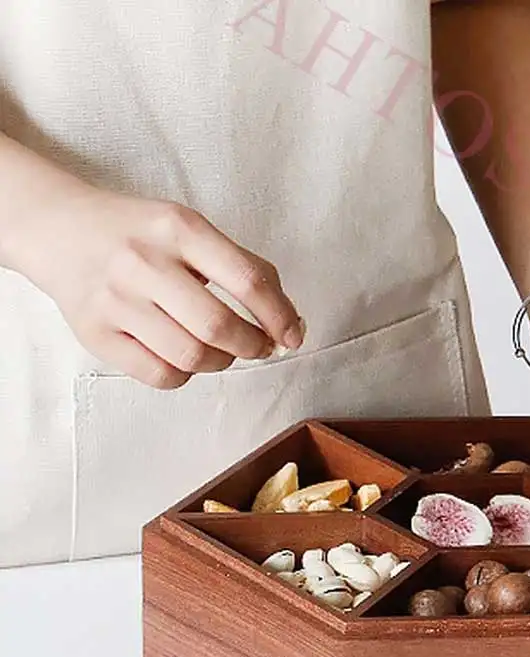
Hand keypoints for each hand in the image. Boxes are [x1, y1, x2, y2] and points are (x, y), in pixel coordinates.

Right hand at [16, 181, 304, 388]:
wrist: (58, 229)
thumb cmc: (140, 235)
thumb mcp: (190, 230)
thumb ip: (242, 268)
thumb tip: (291, 322)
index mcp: (178, 228)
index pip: (247, 279)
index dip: (279, 316)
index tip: (293, 335)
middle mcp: (144, 262)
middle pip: (218, 326)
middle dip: (253, 345)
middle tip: (259, 347)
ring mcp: (115, 301)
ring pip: (191, 357)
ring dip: (222, 362)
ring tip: (223, 351)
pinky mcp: (95, 334)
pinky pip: (160, 375)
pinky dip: (186, 375)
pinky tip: (186, 358)